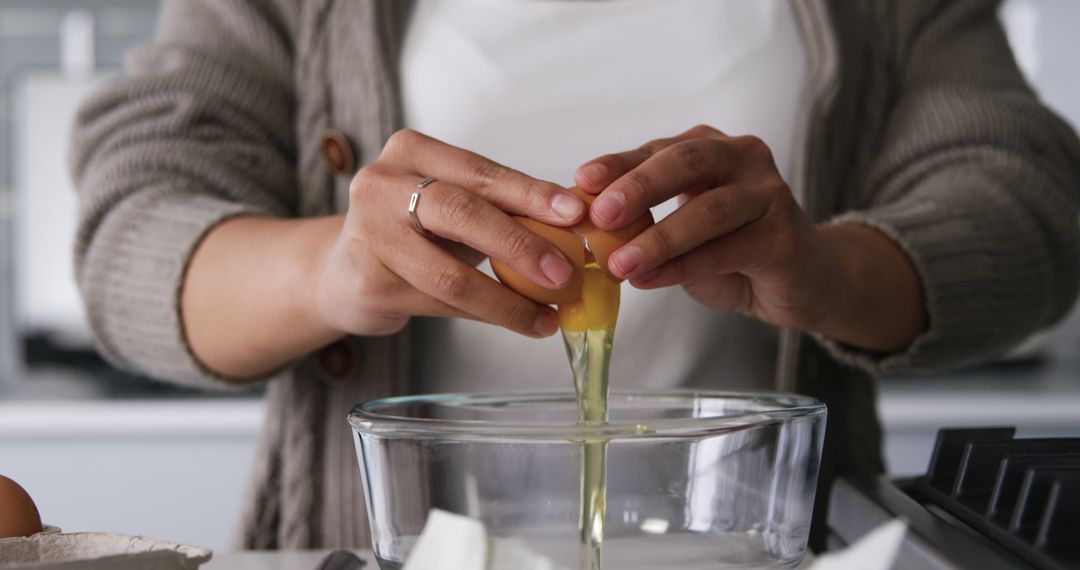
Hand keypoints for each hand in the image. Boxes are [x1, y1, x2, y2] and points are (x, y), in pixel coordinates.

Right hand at [316, 129, 586, 337]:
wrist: (343, 271)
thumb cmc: (412, 230)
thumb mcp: (452, 206)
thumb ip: (502, 207)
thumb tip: (574, 224)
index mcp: (411, 153)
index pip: (480, 172)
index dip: (530, 194)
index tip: (574, 213)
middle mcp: (381, 186)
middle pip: (461, 214)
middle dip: (520, 245)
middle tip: (564, 273)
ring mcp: (369, 236)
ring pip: (451, 275)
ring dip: (508, 300)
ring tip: (548, 313)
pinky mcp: (369, 285)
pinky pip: (441, 305)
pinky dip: (486, 315)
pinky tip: (520, 322)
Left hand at [574, 125, 925, 350]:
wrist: (800, 283)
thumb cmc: (732, 250)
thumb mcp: (680, 230)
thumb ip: (644, 221)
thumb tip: (587, 228)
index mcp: (710, 149)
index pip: (657, 150)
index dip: (618, 164)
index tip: (580, 181)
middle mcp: (743, 159)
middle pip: (686, 163)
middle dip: (639, 186)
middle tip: (602, 214)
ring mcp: (769, 194)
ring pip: (709, 210)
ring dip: (659, 238)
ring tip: (620, 263)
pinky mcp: (785, 236)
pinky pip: (726, 250)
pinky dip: (683, 266)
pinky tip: (650, 280)